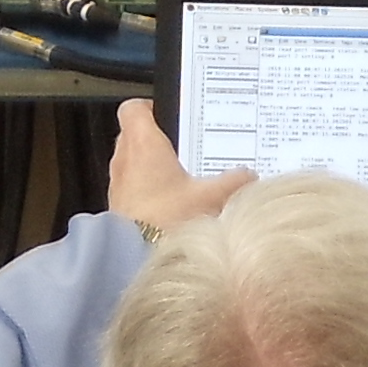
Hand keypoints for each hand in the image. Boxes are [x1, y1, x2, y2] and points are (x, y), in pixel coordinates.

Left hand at [108, 99, 253, 231]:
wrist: (136, 259)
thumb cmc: (166, 221)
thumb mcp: (210, 197)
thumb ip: (233, 183)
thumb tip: (248, 176)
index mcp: (142, 144)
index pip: (133, 108)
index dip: (151, 107)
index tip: (173, 115)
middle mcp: (124, 160)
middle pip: (135, 135)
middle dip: (159, 140)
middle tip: (186, 147)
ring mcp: (119, 185)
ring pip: (133, 163)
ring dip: (153, 168)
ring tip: (183, 179)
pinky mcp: (119, 209)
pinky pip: (133, 190)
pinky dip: (149, 191)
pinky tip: (173, 205)